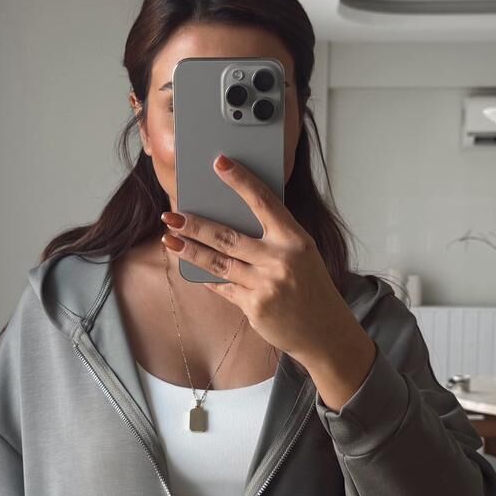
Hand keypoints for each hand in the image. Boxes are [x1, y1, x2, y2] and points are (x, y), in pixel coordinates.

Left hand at [159, 154, 355, 367]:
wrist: (325, 331)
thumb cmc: (310, 286)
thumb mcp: (302, 254)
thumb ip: (273, 237)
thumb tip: (230, 218)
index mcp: (295, 239)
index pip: (264, 202)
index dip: (240, 181)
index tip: (219, 164)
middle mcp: (280, 260)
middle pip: (228, 236)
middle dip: (195, 224)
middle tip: (172, 214)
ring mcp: (266, 285)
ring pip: (218, 262)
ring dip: (190, 250)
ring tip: (170, 239)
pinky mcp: (255, 306)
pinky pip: (223, 287)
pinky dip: (206, 277)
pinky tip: (191, 268)